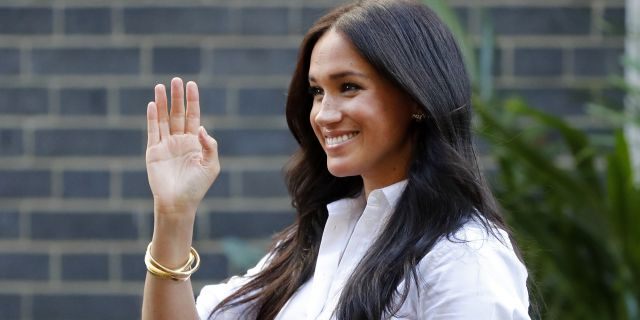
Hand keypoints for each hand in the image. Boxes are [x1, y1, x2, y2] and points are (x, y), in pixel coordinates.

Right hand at [146, 78, 219, 219]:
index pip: (193, 116)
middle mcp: (180, 140)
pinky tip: (153, 104)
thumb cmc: (197, 186)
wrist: (178, 203)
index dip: (193, 100)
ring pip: (164, 119)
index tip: (192, 84)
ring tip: (161, 86)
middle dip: (177, 97)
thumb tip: (201, 127)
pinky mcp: (153, 151)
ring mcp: (166, 145)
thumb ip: (209, 145)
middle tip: (177, 80)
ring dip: (163, 103)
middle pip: (178, 113)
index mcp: (195, 142)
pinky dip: (152, 117)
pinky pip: (153, 130)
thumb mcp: (211, 165)